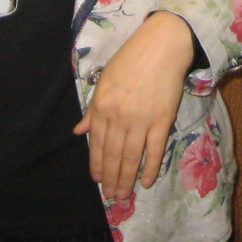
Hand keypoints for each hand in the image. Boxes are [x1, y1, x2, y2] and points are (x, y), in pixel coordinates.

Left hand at [74, 9, 193, 200]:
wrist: (162, 45)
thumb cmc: (131, 59)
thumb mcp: (104, 81)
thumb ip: (93, 110)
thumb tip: (79, 132)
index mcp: (102, 105)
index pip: (98, 144)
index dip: (97, 165)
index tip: (98, 180)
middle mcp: (118, 116)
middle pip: (114, 155)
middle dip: (112, 178)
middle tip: (112, 196)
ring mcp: (141, 119)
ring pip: (131, 156)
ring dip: (126, 179)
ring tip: (124, 195)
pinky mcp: (162, 119)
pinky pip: (154, 149)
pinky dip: (150, 167)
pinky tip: (146, 181)